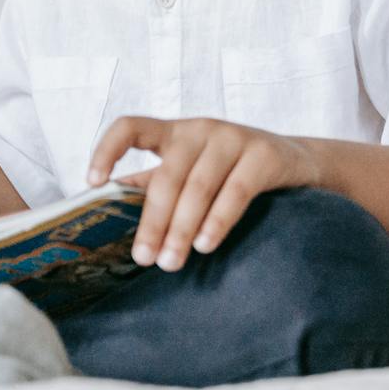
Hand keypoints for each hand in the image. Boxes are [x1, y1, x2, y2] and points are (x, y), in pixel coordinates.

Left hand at [86, 115, 322, 271]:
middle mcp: (200, 129)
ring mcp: (233, 137)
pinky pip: (236, 190)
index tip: (93, 182)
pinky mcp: (264, 153)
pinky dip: (218, 220)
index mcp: (174, 132)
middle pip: (168, 174)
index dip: (107, 149)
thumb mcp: (190, 172)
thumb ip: (154, 185)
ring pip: (199, 186)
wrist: (295, 161)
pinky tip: (205, 244)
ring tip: (171, 262)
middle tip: (143, 258)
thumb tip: (106, 210)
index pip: (131, 127)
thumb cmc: (230, 171)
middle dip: (153, 220)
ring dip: (182, 228)